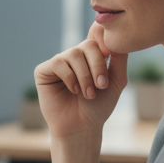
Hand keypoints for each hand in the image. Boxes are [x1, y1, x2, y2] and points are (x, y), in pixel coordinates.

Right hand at [33, 23, 127, 139]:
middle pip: (88, 44)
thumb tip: (118, 37)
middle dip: (97, 66)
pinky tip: (73, 90)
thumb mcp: (116, 81)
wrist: (82, 127)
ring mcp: (58, 62)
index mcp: (91, 55)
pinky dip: (70, 78)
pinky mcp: (43, 71)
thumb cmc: (98, 106)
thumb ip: (120, 59)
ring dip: (85, 76)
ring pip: (74, 54)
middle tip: (101, 85)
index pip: (97, 36)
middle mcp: (74, 56)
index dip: (103, 38)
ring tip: (88, 94)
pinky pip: (58, 63)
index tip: (111, 53)